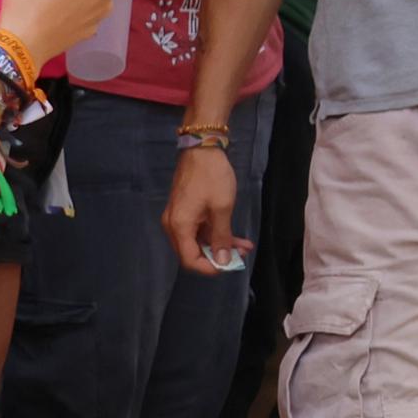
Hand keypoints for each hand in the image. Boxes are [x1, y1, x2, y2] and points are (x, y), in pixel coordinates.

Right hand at [163, 139, 248, 273]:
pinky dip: (216, 234)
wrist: (202, 150)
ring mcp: (178, 218)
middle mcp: (173, 226)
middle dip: (217, 257)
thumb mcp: (222, 208)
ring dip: (220, 245)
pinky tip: (236, 237)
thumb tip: (223, 261)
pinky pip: (199, 230)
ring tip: (245, 246)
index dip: (209, 268)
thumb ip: (222, 236)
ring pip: (198, 241)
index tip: (230, 266)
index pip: (189, 259)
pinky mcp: (185, 211)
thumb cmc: (212, 177)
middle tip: (241, 255)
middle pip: (192, 252)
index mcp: (179, 227)